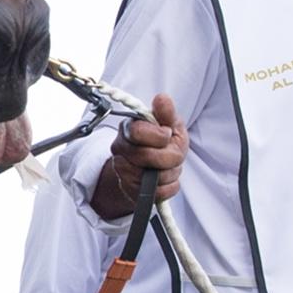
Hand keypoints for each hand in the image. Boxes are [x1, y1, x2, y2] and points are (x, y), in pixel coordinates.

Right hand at [90, 94, 185, 219]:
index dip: (159, 136)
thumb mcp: (170, 125)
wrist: (153, 167)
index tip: (167, 134)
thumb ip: (166, 113)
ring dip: (171, 173)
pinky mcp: (130, 191)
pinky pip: (158, 194)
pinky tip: (165, 179)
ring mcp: (123, 172)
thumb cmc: (163, 143)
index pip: (138, 132)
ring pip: (154, 178)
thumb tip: (162, 98)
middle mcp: (120, 150)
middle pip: (148, 157)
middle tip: (173, 153)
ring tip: (168, 166)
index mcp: (128, 129)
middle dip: (170, 157)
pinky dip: (170, 187)